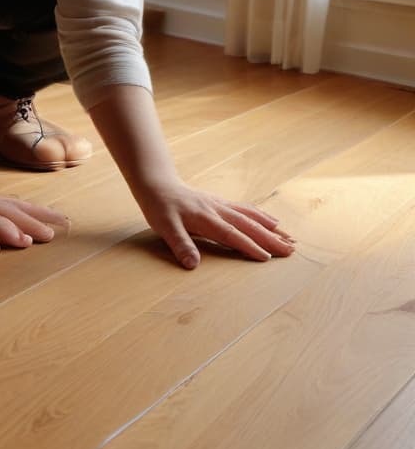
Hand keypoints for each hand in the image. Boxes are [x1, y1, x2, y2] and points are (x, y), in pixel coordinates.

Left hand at [136, 181, 295, 268]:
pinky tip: (271, 221)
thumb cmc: (160, 207)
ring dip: (271, 228)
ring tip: (290, 238)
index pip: (232, 235)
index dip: (249, 246)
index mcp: (206, 218)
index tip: (266, 257)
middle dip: (270, 239)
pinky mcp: (221, 203)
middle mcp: (218, 210)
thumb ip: (180, 245)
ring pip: (251, 217)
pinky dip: (261, 216)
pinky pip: (246, 210)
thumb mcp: (164, 227)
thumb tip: (193, 265)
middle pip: (249, 226)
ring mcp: (221, 205)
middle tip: (290, 250)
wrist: (158, 184)